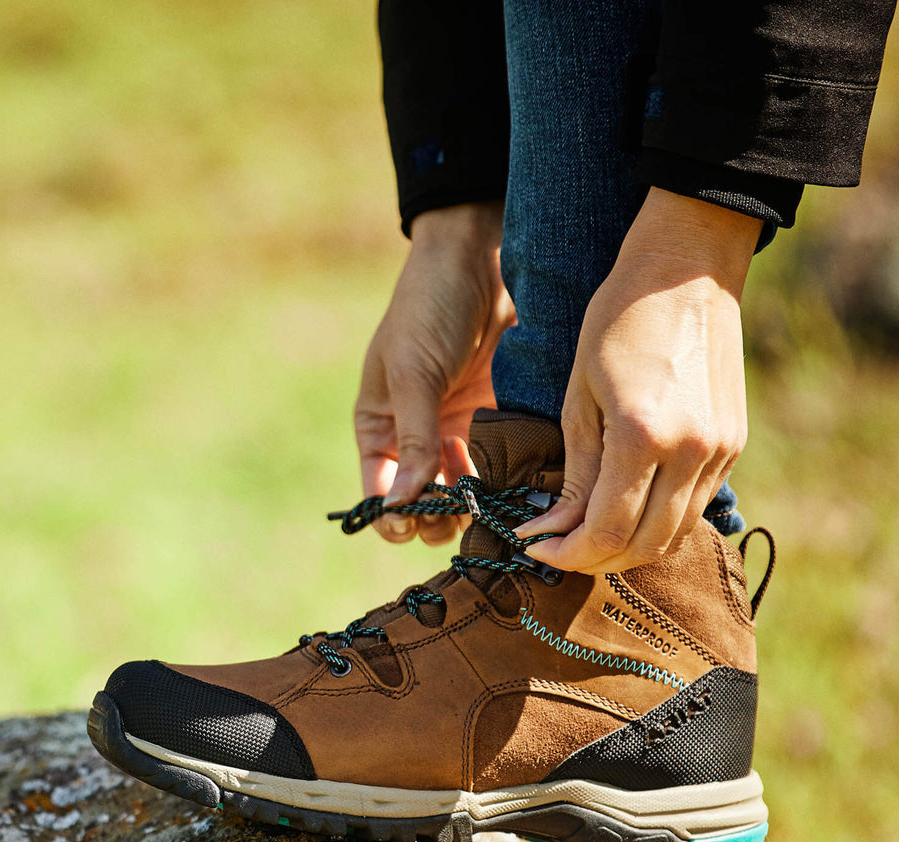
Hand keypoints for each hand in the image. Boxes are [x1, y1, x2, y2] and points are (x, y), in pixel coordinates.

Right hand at [355, 202, 513, 545]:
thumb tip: (401, 506)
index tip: (414, 526)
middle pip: (423, 504)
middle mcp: (417, 439)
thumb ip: (412, 440)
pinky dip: (508, 483)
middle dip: (439, 518)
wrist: (482, 258)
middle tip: (461, 514)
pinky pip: (502, 468)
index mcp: (380, 429)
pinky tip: (519, 487)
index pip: (379, 494)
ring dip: (476, 507)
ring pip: (465, 494)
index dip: (393, 518)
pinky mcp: (499, 423)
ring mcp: (459, 433)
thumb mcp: (413, 372)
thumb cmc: (430, 307)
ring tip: (491, 506)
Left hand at [515, 189, 761, 572]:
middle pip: (643, 547)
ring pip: (674, 535)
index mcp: (644, 436)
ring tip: (588, 536)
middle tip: (559, 551)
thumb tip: (554, 530)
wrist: (688, 268)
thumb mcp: (580, 395)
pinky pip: (695, 506)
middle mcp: (692, 452)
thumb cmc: (619, 319)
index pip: (606, 532)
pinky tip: (627, 508)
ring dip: (629, 549)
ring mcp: (720, 451)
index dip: (566, 554)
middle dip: (595, 561)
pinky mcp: (733, 444)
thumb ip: (575, 472)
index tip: (534, 548)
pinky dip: (658, 521)